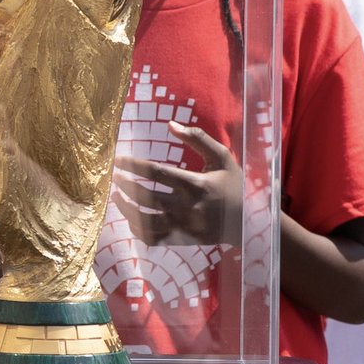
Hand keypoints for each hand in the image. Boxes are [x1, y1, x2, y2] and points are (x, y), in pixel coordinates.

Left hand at [112, 121, 243, 246]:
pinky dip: (138, 231)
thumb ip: (197, 138)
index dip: (134, 166)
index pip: (157, 173)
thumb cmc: (233, 185)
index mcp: (196, 184)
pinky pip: (155, 239)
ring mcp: (185, 226)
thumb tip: (170, 124)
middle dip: (126, 186)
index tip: (117, 160)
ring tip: (116, 196)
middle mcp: (189, 207)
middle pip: (147, 197)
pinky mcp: (184, 240)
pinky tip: (130, 218)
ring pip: (146, 222)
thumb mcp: (221, 157)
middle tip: (114, 176)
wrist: (250, 223)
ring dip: (126, 209)